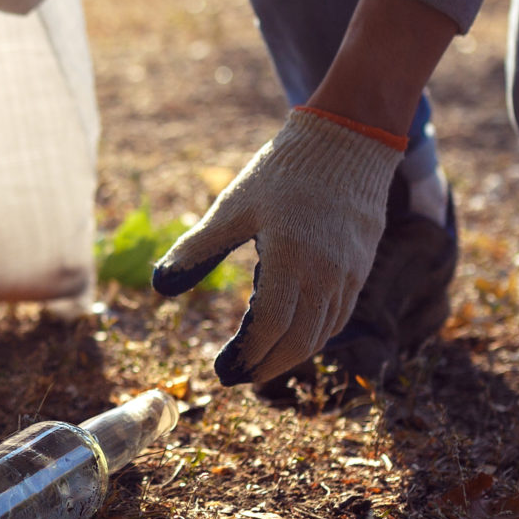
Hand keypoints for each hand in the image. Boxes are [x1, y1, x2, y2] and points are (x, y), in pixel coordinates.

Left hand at [151, 108, 405, 385]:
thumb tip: (158, 285)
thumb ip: (197, 249)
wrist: (347, 141)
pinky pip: (337, 317)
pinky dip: (313, 336)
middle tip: (236, 376)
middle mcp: (325, 274)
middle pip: (298, 342)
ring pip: (321, 334)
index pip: (269, 327)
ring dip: (289, 356)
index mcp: (290, 259)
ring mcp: (348, 275)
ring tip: (258, 363)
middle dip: (265, 366)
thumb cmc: (282, 172)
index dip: (245, 355)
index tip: (221, 369)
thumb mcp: (232, 207)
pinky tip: (290, 336)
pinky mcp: (359, 269)